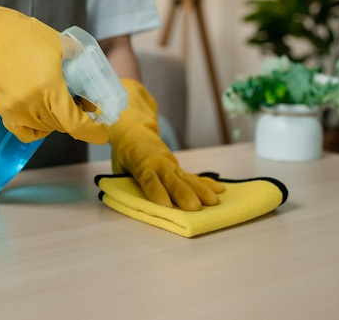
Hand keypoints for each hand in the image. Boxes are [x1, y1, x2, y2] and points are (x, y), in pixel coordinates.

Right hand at [0, 0, 107, 143]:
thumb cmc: (28, 39)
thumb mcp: (62, 47)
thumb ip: (80, 68)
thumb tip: (95, 91)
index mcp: (49, 87)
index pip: (75, 123)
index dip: (92, 132)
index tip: (102, 133)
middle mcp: (32, 103)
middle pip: (63, 126)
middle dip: (76, 119)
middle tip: (80, 103)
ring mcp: (17, 110)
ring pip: (47, 129)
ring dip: (58, 120)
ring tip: (57, 100)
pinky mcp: (6, 113)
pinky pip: (27, 133)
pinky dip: (39, 129)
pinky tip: (43, 114)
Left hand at [109, 79, 224, 210]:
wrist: (134, 131)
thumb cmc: (124, 154)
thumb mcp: (118, 166)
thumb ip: (124, 181)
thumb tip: (126, 199)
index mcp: (141, 164)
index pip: (149, 179)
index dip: (156, 191)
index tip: (165, 204)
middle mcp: (159, 164)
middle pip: (172, 180)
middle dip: (184, 194)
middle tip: (195, 208)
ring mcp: (171, 165)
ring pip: (187, 178)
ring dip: (201, 190)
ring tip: (214, 202)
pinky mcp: (178, 167)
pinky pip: (193, 176)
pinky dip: (206, 183)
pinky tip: (220, 189)